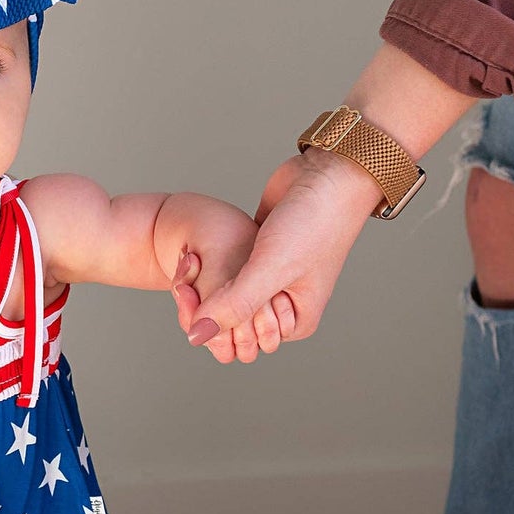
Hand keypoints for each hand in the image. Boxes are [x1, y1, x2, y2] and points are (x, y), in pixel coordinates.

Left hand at [183, 149, 381, 359]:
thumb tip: (197, 337)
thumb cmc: (314, 223)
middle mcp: (282, 305)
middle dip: (205, 303)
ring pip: (225, 296)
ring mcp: (269, 280)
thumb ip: (234, 305)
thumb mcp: (271, 269)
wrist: (329, 173)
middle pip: (231, 320)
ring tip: (189, 262)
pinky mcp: (256, 257)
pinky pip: (224, 273)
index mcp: (295, 322)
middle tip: (184, 277)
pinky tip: (192, 256)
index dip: (212, 324)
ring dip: (203, 284)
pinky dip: (208, 267)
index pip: (241, 340)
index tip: (191, 296)